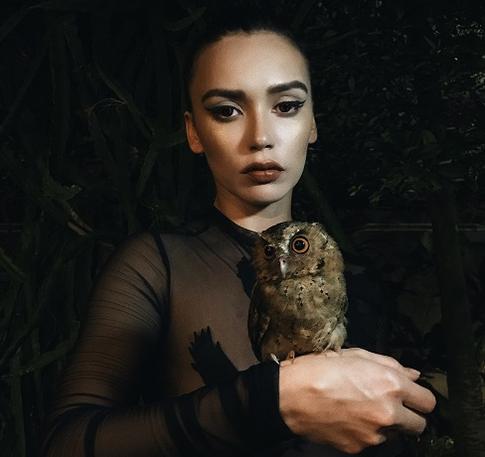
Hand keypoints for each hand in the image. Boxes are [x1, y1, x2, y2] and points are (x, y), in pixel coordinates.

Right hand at [278, 348, 435, 453]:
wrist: (290, 395)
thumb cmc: (320, 369)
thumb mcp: (356, 356)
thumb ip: (390, 365)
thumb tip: (412, 375)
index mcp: (390, 385)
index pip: (428, 402)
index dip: (418, 397)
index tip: (410, 395)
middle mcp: (388, 413)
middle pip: (420, 425)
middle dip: (409, 415)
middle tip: (390, 405)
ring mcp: (374, 434)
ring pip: (395, 435)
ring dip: (386, 424)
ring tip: (361, 408)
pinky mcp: (358, 447)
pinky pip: (372, 441)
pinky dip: (365, 432)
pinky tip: (347, 417)